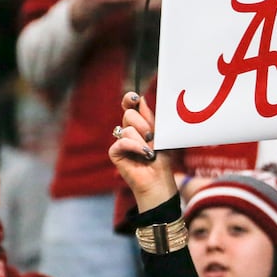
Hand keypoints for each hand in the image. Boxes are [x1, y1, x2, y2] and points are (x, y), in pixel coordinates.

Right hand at [109, 92, 176, 210]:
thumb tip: (141, 99)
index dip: (129, 99)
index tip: (134, 97)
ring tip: (150, 152)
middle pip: (129, 114)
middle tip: (152, 138)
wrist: (159, 179)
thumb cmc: (162, 159)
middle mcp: (128, 130)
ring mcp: (120, 141)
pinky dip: (135, 148)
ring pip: (127, 129)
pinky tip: (145, 155)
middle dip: (144, 125)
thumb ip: (150, 118)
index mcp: (139, 124)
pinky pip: (122, 142)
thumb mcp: (159, 134)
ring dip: (142, 141)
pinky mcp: (115, 153)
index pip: (130, 106)